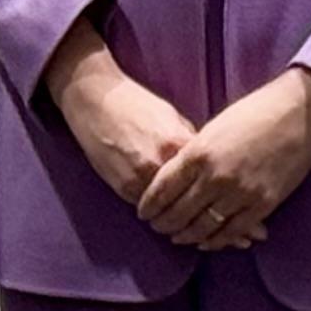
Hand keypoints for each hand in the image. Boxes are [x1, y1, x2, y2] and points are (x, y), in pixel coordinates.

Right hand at [40, 16, 195, 211]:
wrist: (94, 99)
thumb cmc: (134, 103)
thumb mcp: (171, 116)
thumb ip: (187, 140)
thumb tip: (205, 161)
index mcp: (178, 143)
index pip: (207, 175)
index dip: (212, 183)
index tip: (215, 189)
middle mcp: (162, 163)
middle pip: (190, 196)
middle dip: (196, 202)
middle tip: (203, 208)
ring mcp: (141, 178)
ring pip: (168, 208)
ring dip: (175, 211)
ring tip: (181, 212)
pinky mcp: (124, 188)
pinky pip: (148, 207)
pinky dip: (155, 208)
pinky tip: (159, 206)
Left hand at [139, 65, 310, 247]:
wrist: (296, 114)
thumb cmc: (253, 114)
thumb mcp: (213, 129)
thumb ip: (194, 153)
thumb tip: (177, 176)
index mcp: (198, 152)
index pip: (163, 187)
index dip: (150, 204)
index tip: (143, 213)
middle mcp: (215, 176)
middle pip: (179, 211)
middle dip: (164, 223)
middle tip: (157, 228)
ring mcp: (239, 193)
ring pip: (204, 226)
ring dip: (187, 235)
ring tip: (177, 237)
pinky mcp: (262, 205)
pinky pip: (232, 231)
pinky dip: (216, 240)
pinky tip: (206, 242)